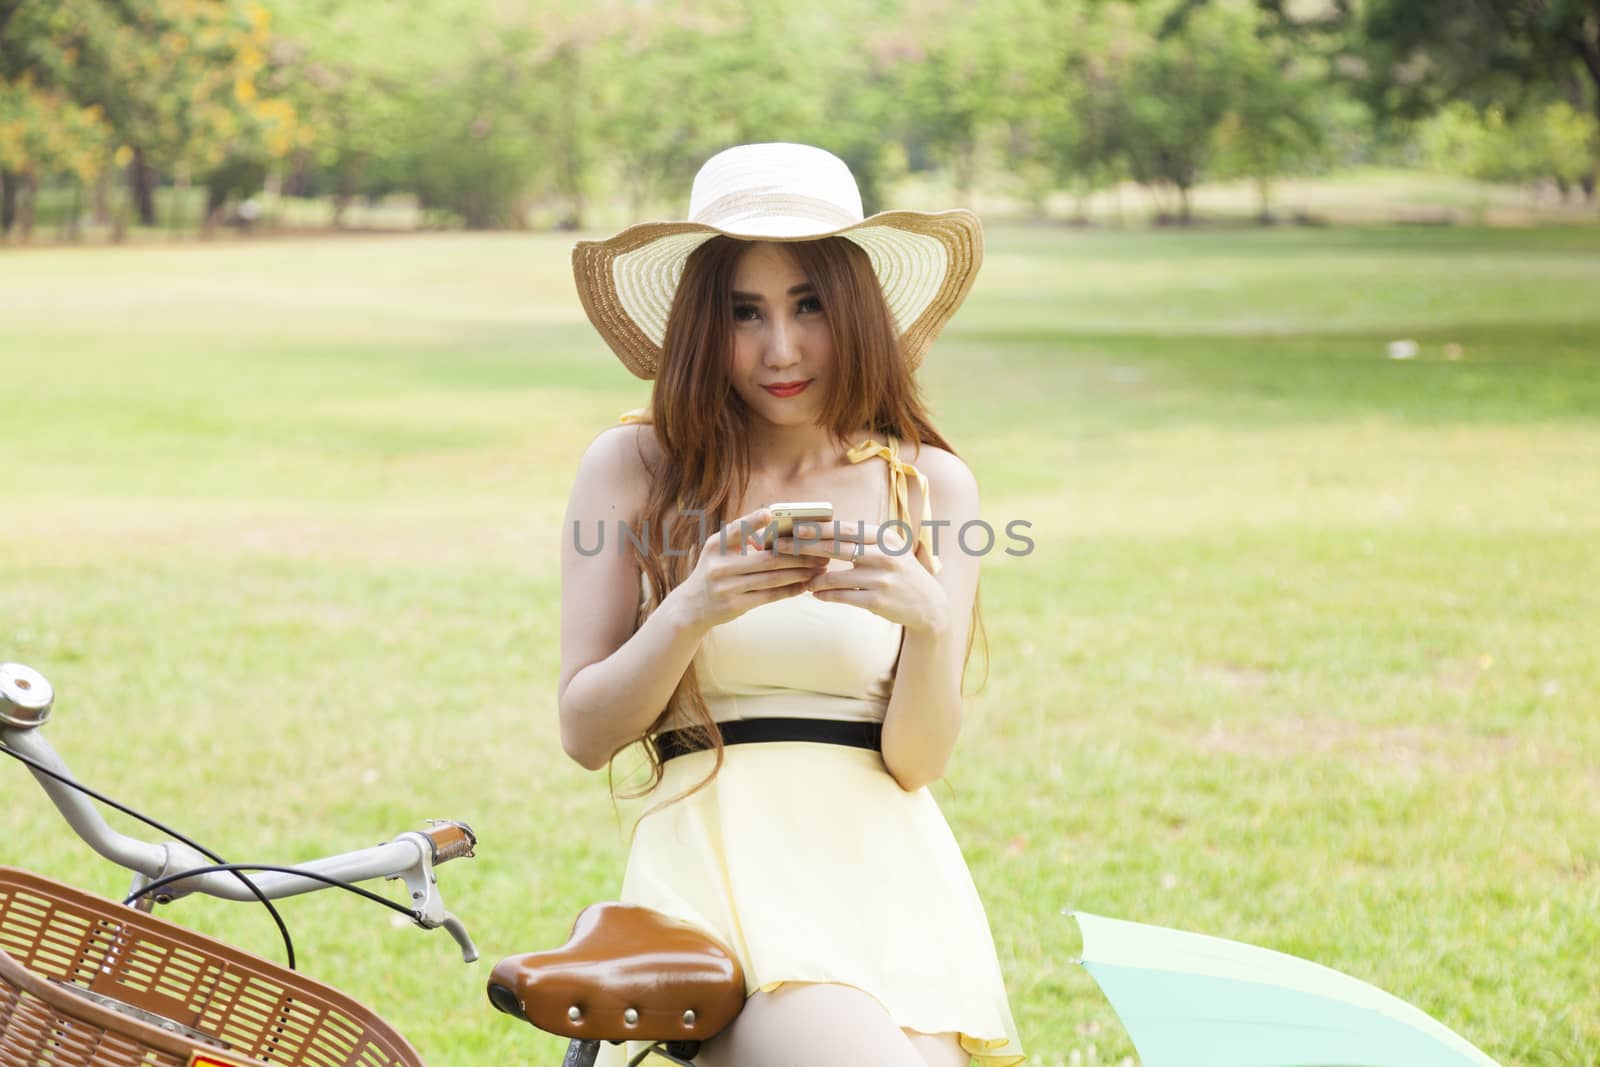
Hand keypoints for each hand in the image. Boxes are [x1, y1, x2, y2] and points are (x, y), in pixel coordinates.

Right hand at [669, 506, 829, 632]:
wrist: (692, 606)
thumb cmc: (715, 570)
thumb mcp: (719, 550)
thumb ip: (742, 537)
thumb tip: (777, 524)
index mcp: (716, 545)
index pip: (735, 530)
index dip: (752, 521)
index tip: (770, 513)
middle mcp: (719, 565)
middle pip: (766, 559)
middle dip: (797, 555)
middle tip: (820, 552)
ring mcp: (726, 587)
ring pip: (771, 578)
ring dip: (799, 573)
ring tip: (818, 568)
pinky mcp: (735, 605)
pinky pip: (768, 596)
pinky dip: (789, 590)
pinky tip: (804, 585)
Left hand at [771, 520, 948, 634]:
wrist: (929, 604)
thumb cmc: (900, 573)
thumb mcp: (889, 549)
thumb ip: (862, 540)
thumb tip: (824, 530)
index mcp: (885, 538)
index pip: (845, 529)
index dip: (818, 528)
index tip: (794, 528)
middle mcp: (884, 555)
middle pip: (836, 548)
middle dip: (805, 548)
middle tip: (783, 549)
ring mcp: (881, 578)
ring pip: (835, 576)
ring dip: (814, 579)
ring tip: (803, 580)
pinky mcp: (877, 600)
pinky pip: (842, 596)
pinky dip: (825, 595)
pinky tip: (815, 594)